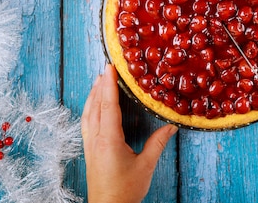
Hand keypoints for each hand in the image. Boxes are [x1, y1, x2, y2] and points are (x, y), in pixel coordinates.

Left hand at [81, 64, 177, 202]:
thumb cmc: (125, 191)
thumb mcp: (146, 166)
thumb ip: (157, 144)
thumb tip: (171, 126)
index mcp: (108, 140)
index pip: (109, 105)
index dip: (109, 85)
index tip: (110, 68)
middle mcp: (95, 139)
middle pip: (95, 105)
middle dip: (100, 85)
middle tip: (106, 68)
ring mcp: (90, 144)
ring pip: (88, 113)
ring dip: (93, 95)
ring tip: (99, 81)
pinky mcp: (89, 150)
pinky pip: (86, 122)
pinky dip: (90, 108)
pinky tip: (93, 105)